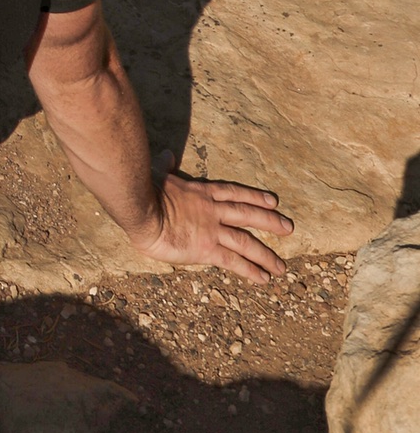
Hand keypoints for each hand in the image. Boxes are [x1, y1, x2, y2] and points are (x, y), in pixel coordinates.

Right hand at [129, 150, 292, 281]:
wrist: (142, 212)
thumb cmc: (145, 191)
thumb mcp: (158, 174)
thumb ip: (166, 165)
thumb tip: (166, 153)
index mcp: (201, 192)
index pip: (234, 193)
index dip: (254, 197)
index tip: (272, 201)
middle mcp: (212, 210)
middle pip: (247, 215)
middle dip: (270, 221)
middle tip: (289, 228)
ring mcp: (212, 230)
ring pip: (246, 241)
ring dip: (266, 254)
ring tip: (281, 266)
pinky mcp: (207, 249)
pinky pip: (234, 261)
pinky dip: (250, 270)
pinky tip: (264, 279)